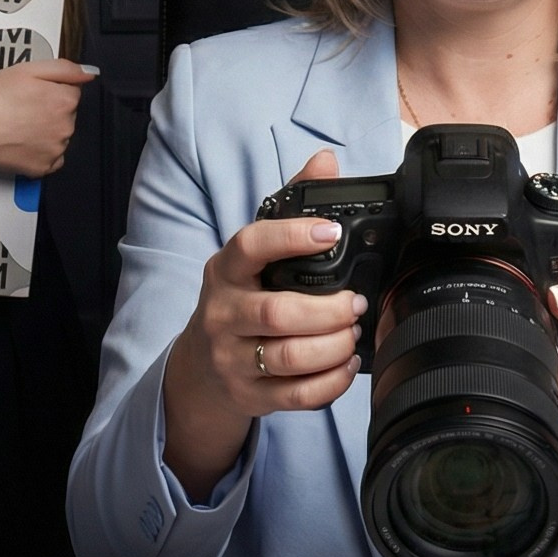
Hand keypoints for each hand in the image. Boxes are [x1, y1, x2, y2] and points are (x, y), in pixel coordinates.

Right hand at [0, 57, 98, 174]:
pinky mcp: (44, 168)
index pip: (71, 92)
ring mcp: (56, 150)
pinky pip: (52, 158)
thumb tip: (89, 73)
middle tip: (22, 108)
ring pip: (59, 136)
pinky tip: (22, 142)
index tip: (32, 93)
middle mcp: (66, 127)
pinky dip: (41, 151)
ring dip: (46, 131)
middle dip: (49, 110)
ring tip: (18, 125)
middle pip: (66, 114)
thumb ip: (64, 69)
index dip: (50, 90)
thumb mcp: (27, 69)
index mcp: (65, 100)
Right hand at [161, 149, 365, 500]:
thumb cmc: (240, 298)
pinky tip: (346, 365)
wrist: (201, 368)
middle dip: (329, 309)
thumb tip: (325, 160)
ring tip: (353, 333)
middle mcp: (223, 313)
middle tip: (355, 302)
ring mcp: (232, 358)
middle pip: (279, 312)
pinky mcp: (250, 395)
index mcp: (226, 270)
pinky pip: (297, 396)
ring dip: (334, 346)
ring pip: (290, 357)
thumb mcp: (254, 253)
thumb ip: (290, 205)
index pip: (251, 245)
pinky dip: (331, 383)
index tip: (332, 232)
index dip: (292, 237)